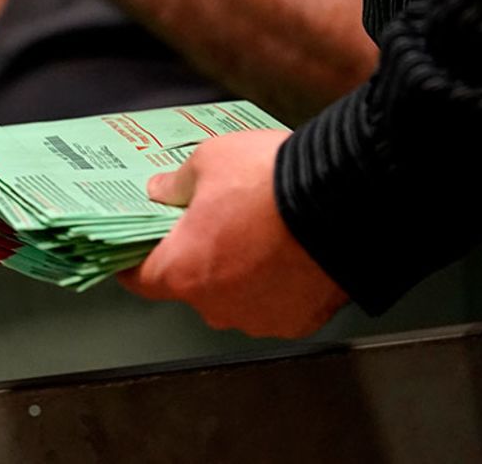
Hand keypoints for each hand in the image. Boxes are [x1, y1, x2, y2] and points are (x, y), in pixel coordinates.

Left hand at [118, 129, 348, 337]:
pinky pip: (275, 304)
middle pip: (191, 285)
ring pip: (234, 298)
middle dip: (197, 257)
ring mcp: (260, 318)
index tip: (134, 250)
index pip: (139, 278)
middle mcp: (217, 305)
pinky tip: (286, 253)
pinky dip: (276, 285)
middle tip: (211, 224)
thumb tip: (162, 190)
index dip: (134, 260)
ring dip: (238, 273)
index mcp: (183, 270)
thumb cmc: (272, 181)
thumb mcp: (210, 160)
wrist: (346, 200)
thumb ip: (178, 182)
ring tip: (257, 234)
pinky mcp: (299, 321)